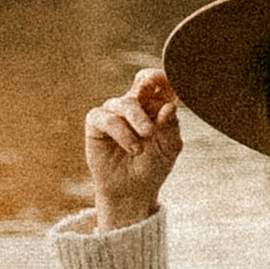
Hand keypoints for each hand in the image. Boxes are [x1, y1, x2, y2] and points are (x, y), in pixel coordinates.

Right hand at [80, 65, 185, 227]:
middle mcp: (135, 103)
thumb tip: (169, 107)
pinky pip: (105, 118)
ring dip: (137, 122)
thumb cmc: (152, 166)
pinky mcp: (97, 123)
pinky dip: (120, 132)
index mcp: (156, 105)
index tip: (172, 86)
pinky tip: (132, 148)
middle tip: (155, 120)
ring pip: (125, 103)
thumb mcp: (169, 148)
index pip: (159, 81)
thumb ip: (171, 127)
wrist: (133, 191)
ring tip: (141, 148)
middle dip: (150, 92)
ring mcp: (114, 111)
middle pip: (142, 83)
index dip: (164, 77)